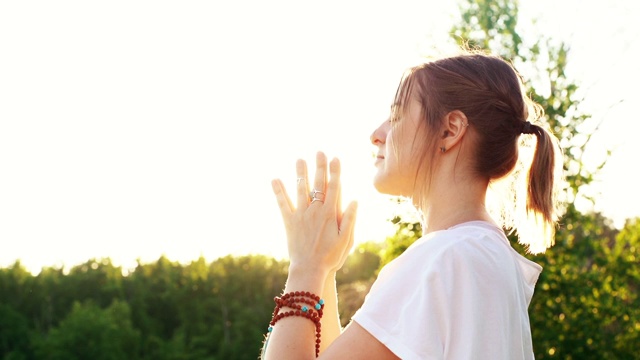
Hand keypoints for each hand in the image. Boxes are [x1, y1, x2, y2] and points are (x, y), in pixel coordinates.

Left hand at [271, 152, 357, 274]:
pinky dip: (278, 191)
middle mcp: (315, 210)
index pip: (334, 187)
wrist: (310, 269)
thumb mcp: (346, 239)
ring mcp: (301, 215)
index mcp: (330, 214)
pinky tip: (275, 179)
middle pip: (318, 184)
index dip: (335, 171)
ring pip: (300, 189)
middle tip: (320, 152)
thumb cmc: (331, 257)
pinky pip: (282, 203)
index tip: (336, 158)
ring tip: (300, 159)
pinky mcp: (289, 222)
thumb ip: (350, 219)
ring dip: (300, 173)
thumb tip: (355, 200)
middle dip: (320, 166)